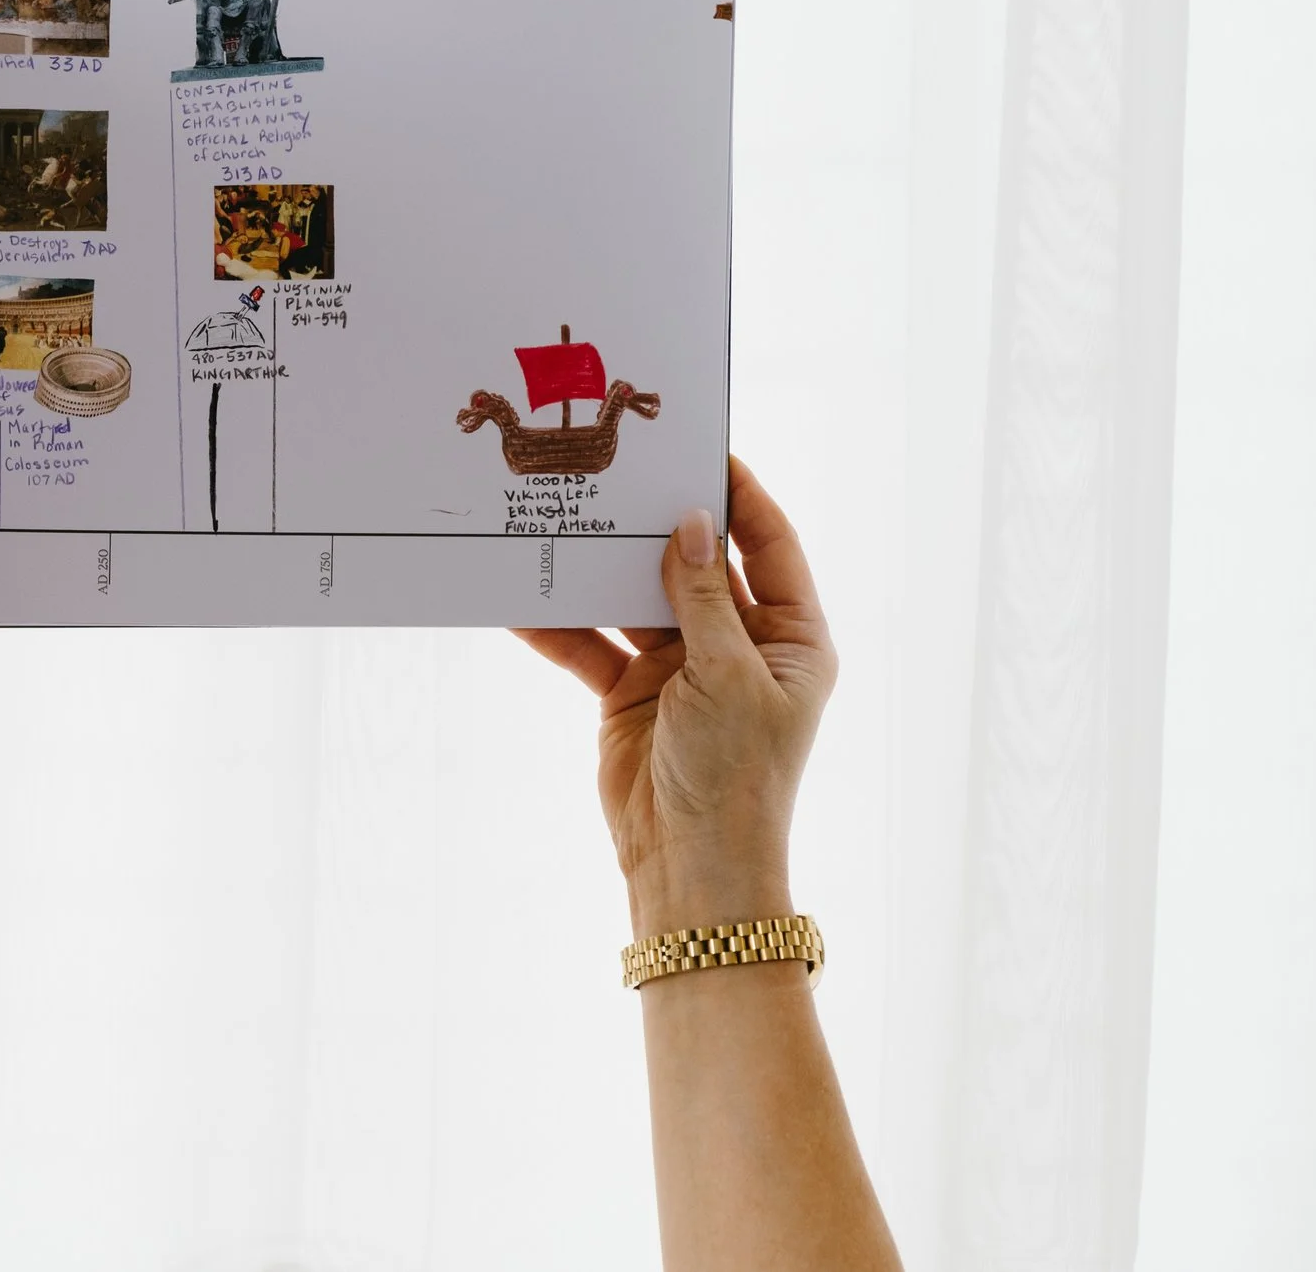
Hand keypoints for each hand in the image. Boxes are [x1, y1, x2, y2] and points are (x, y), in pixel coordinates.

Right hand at [516, 457, 835, 934]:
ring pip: (638, 600)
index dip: (741, 496)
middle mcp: (740, 646)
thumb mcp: (726, 675)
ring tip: (567, 520)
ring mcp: (683, 669)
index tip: (704, 449)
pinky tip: (523, 599)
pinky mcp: (632, 695)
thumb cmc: (734, 775)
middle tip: (620, 475)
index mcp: (792, 638)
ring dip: (604, 570)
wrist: (690, 865)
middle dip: (658, 526)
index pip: (769, 546)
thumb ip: (701, 597)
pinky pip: (593, 646)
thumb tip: (688, 522)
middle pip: (696, 566)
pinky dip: (561, 626)